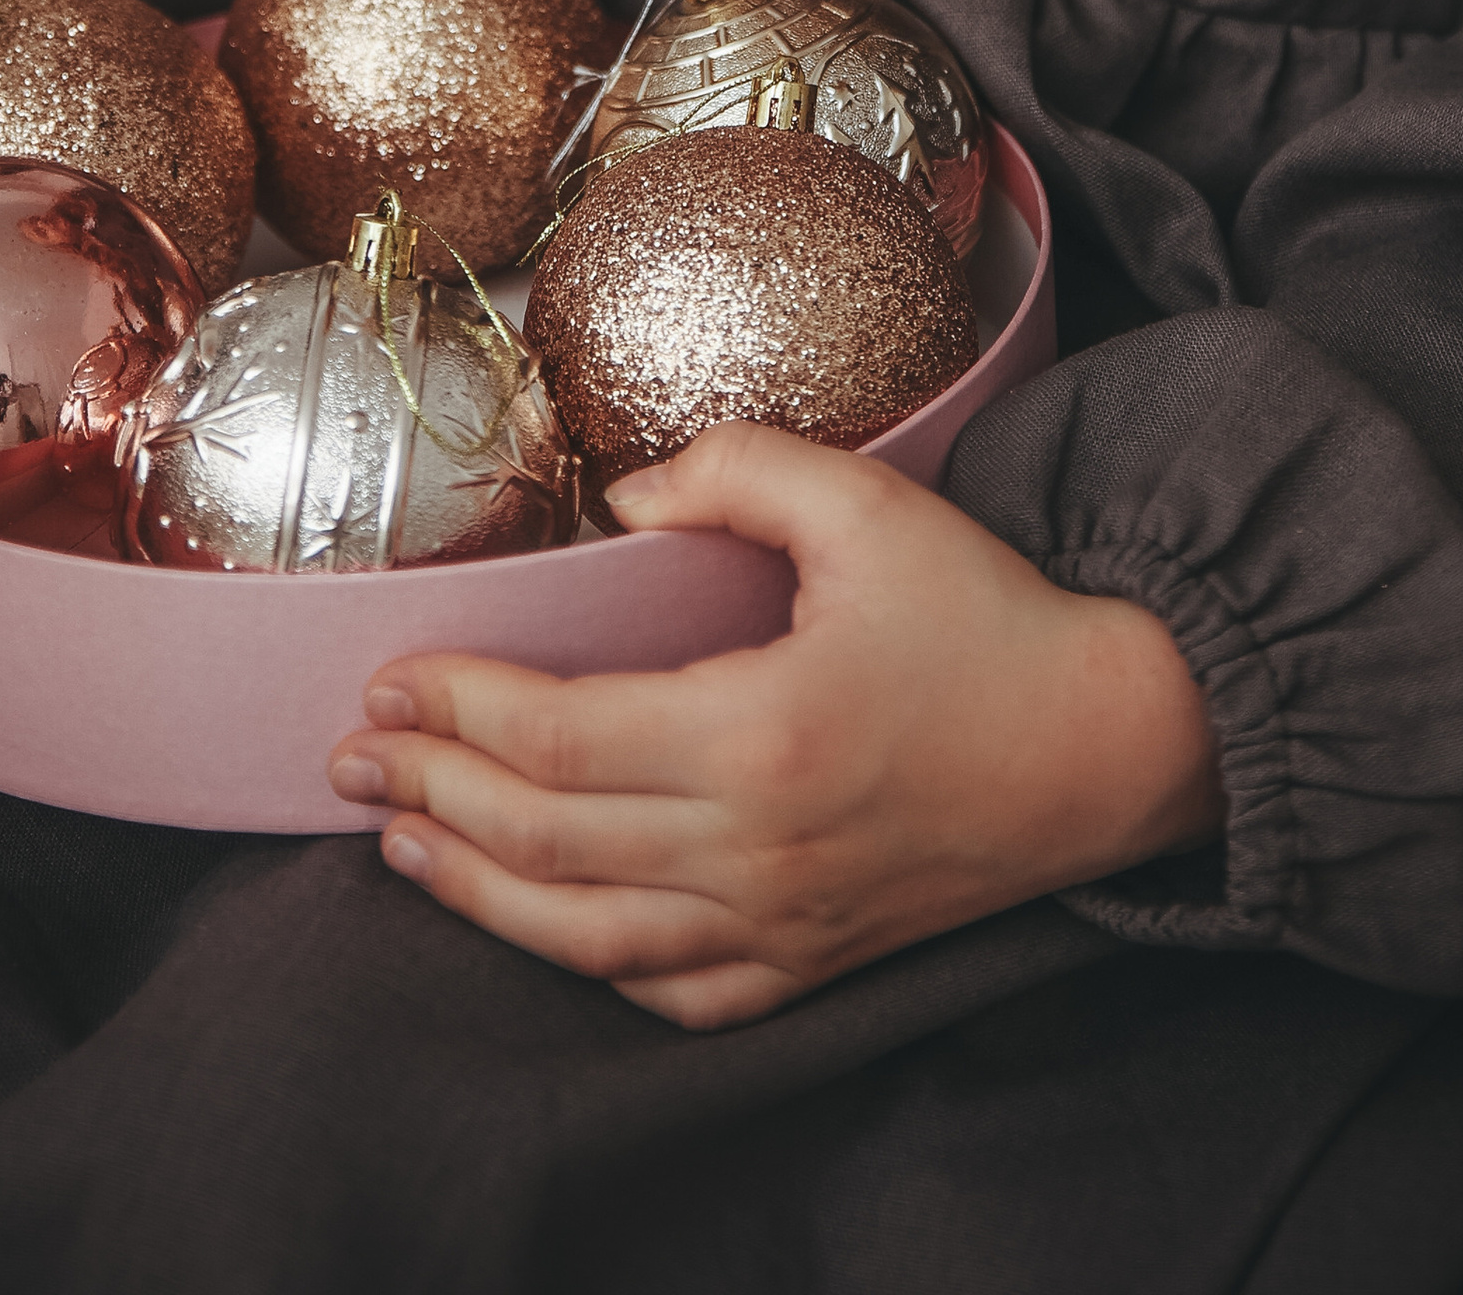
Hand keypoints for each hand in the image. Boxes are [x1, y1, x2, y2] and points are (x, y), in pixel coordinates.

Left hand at [327, 423, 1220, 1029]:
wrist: (1109, 745)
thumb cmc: (989, 616)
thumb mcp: (869, 502)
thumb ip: (734, 471)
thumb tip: (618, 498)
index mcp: (764, 735)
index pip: (560, 737)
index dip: (460, 709)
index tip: (390, 672)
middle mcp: (760, 852)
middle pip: (546, 840)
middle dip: (431, 790)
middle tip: (352, 750)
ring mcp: (783, 926)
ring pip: (584, 935)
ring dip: (473, 888)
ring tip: (397, 836)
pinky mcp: (809, 963)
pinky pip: (667, 990)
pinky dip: (581, 960)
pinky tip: (531, 919)